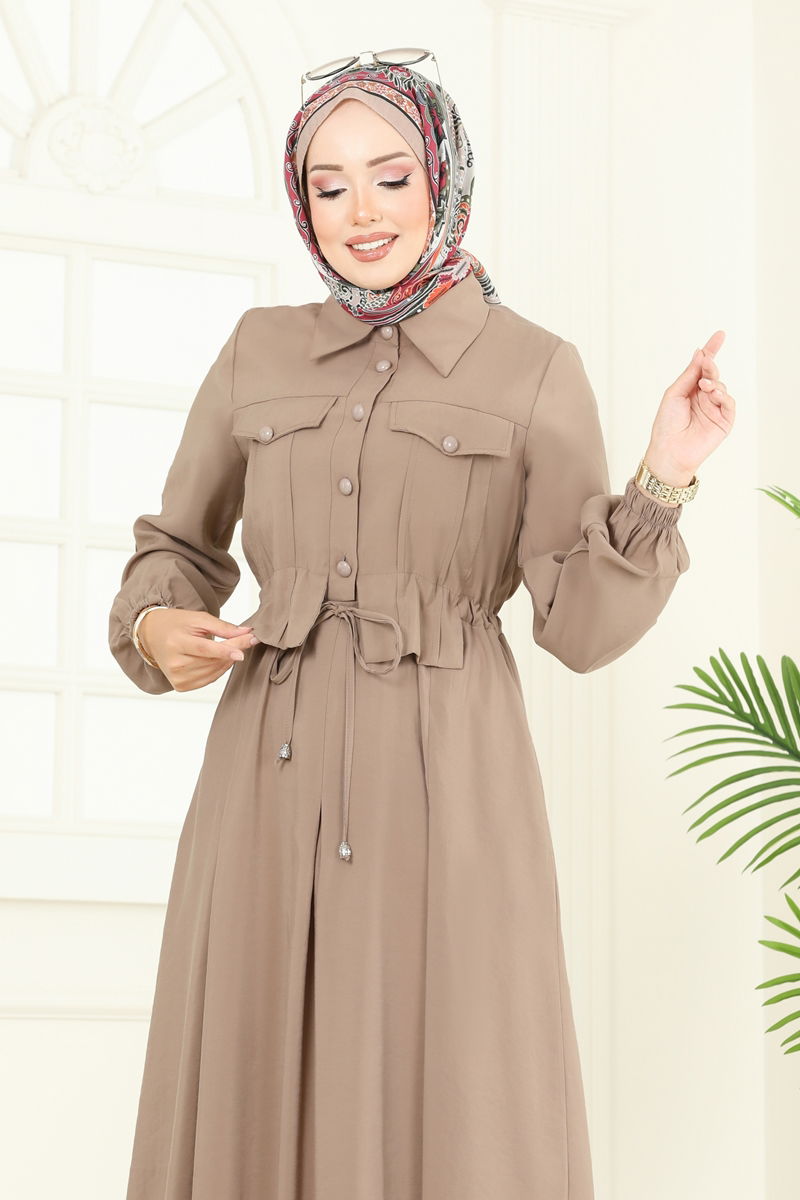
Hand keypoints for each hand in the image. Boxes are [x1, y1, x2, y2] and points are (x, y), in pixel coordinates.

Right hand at [138, 608, 259, 691]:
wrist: (152, 635)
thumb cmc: (176, 624)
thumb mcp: (198, 619)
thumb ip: (223, 627)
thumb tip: (247, 633)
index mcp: (176, 642)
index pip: (205, 649)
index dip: (226, 650)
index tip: (246, 646)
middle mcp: (174, 663)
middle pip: (212, 660)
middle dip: (233, 650)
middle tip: (245, 639)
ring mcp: (177, 677)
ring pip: (214, 672)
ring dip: (227, 660)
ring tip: (228, 647)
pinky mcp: (180, 686)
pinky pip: (209, 680)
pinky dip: (218, 669)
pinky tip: (218, 659)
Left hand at [643, 330, 735, 484]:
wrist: (669, 451)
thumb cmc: (666, 424)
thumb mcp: (674, 393)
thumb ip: (689, 374)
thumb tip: (700, 353)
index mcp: (690, 389)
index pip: (703, 367)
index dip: (711, 350)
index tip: (720, 334)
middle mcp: (703, 397)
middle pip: (712, 374)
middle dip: (710, 366)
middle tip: (707, 362)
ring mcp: (714, 408)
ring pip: (721, 386)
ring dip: (714, 382)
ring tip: (705, 386)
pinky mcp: (724, 421)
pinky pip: (729, 403)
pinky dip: (723, 395)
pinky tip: (713, 394)